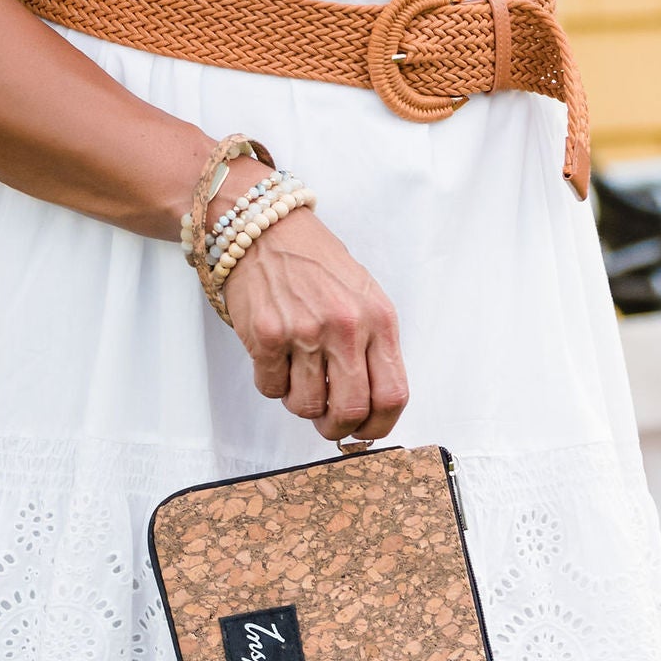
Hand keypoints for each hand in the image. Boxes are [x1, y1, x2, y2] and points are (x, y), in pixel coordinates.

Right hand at [222, 209, 408, 442]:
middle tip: (327, 421)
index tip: (366, 432)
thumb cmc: (315, 264)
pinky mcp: (266, 335)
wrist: (266, 229)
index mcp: (379, 318)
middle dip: (337, 427)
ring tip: (297, 375)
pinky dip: (271, 384)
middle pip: (351, 410)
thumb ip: (373, 346)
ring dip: (300, 403)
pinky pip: (271, 389)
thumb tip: (371, 406)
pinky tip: (274, 356)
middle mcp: (346, 326)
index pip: (393, 394)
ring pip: (306, 406)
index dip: (380, 426)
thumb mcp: (363, 296)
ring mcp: (305, 331)